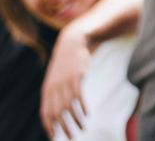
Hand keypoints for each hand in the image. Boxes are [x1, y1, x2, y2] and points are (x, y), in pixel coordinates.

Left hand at [41, 23, 91, 138]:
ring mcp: (64, 83)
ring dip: (75, 120)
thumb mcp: (57, 79)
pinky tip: (87, 114)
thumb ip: (55, 93)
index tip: (55, 138)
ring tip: (82, 128)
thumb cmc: (66, 65)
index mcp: (47, 90)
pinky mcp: (76, 78)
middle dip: (63, 128)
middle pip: (56, 114)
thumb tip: (57, 110)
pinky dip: (83, 108)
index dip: (49, 127)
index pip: (45, 113)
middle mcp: (53, 88)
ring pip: (68, 107)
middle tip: (70, 138)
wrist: (73, 43)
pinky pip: (78, 97)